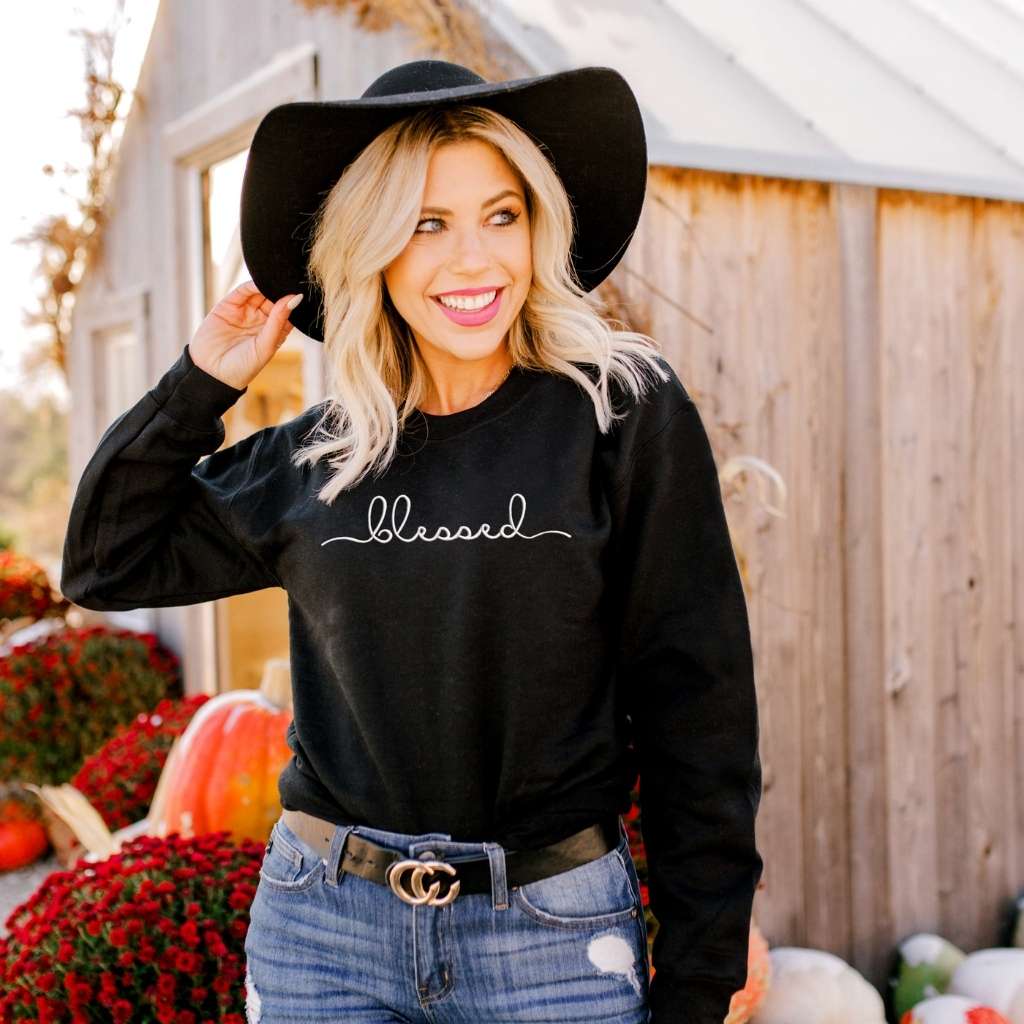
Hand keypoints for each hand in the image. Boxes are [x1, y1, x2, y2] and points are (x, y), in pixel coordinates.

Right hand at [188, 280, 303, 389]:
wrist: (211, 373)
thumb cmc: (242, 367)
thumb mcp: (265, 345)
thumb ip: (278, 321)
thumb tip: (295, 298)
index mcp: (275, 331)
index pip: (289, 311)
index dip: (295, 301)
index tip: (303, 291)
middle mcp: (261, 320)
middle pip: (275, 298)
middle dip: (282, 289)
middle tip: (290, 280)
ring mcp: (245, 311)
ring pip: (260, 292)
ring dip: (268, 284)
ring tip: (277, 279)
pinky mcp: (229, 305)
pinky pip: (243, 291)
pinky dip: (252, 284)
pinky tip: (261, 280)